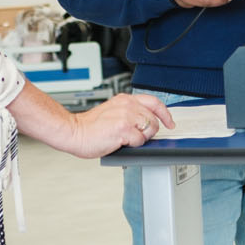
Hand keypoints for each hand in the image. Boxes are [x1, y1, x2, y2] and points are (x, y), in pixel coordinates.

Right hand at [59, 93, 175, 158]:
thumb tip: (146, 124)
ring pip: (149, 129)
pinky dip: (132, 145)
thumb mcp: (113, 111)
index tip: (169, 122)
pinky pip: (139, 140)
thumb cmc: (90, 127)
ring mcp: (126, 116)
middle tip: (138, 137)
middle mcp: (128, 105)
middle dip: (150, 131)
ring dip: (141, 138)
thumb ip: (130, 113)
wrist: (74, 132)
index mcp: (125, 99)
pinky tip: (120, 142)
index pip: (154, 102)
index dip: (165, 113)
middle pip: (154, 119)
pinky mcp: (123, 129)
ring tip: (126, 139)